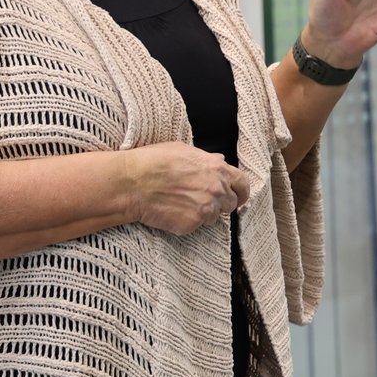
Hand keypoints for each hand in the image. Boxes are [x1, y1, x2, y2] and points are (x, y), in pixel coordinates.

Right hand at [121, 145, 250, 235]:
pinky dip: (188, 221)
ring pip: (214, 216)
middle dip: (220, 202)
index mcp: (217, 169)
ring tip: (182, 203)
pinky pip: (197, 226)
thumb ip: (207, 158)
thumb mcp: (184, 150)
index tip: (238, 197)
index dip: (241, 192)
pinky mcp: (192, 224)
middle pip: (231, 203)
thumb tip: (220, 160)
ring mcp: (205, 209)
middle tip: (203, 200)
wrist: (133, 182)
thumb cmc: (154, 161)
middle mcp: (216, 190)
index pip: (243, 184)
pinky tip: (173, 211)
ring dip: (203, 212)